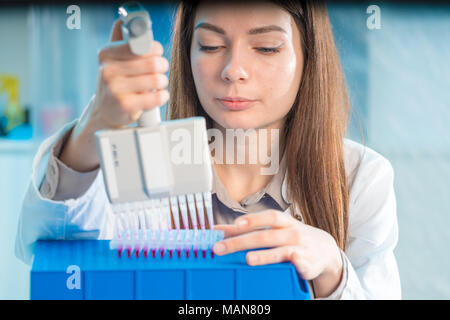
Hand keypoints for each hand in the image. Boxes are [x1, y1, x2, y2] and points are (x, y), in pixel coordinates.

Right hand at [93, 19, 169, 128]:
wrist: (106, 111)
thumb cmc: (116, 81)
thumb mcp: (113, 59)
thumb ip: (121, 38)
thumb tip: (124, 18)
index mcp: (106, 54)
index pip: (141, 45)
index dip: (156, 49)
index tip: (157, 53)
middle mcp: (108, 70)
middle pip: (153, 62)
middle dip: (162, 66)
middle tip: (160, 70)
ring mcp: (115, 89)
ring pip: (157, 80)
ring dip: (163, 82)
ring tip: (157, 84)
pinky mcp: (125, 106)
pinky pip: (157, 98)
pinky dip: (163, 96)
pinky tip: (158, 96)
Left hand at [213, 210, 343, 296]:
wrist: (325, 249)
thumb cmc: (292, 236)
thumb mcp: (274, 228)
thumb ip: (246, 229)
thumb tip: (217, 230)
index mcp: (283, 222)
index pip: (268, 217)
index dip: (253, 219)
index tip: (236, 224)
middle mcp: (292, 233)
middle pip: (266, 236)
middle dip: (242, 242)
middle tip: (222, 248)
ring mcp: (300, 249)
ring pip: (282, 251)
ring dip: (265, 255)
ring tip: (249, 259)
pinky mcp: (307, 265)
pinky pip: (301, 265)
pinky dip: (297, 264)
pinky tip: (292, 263)